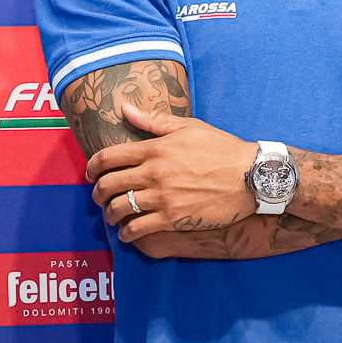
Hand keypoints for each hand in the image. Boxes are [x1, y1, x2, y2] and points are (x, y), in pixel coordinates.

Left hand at [87, 88, 258, 244]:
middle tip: (98, 196)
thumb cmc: (222, 148)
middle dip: (97, 192)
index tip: (90, 174)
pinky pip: (138, 229)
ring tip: (112, 215)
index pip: (109, 157)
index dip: (92, 167)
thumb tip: (124, 109)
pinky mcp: (173, 218)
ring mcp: (163, 197)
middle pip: (108, 184)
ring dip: (110, 214)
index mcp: (155, 149)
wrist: (251, 176)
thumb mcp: (189, 127)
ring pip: (120, 208)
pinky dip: (127, 233)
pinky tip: (127, 233)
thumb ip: (153, 121)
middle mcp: (154, 173)